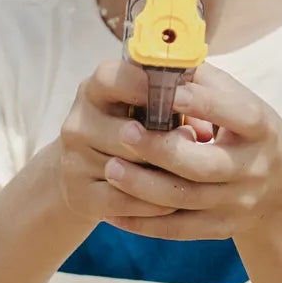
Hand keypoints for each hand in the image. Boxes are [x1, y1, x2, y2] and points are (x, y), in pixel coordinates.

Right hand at [56, 58, 192, 229]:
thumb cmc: (127, 131)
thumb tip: (207, 130)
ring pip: (128, 170)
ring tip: (194, 178)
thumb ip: (173, 108)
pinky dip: (151, 205)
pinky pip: (123, 200)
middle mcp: (78, 123)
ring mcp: (74, 160)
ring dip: (163, 176)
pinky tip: (173, 204)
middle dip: (166, 141)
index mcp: (93, 91)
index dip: (144, 86)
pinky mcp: (79, 195)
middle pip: (127, 133)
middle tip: (197, 145)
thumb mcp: (141, 110)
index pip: (111, 78)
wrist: (81, 175)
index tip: (177, 95)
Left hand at [97, 62, 281, 241]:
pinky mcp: (219, 228)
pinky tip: (113, 211)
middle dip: (161, 150)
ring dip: (143, 186)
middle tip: (124, 132)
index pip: (237, 115)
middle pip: (204, 165)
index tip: (166, 91)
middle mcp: (252, 169)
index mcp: (260, 130)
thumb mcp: (242, 104)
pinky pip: (177, 229)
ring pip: (184, 200)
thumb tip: (161, 57)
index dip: (202, 103)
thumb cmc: (248, 134)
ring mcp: (236, 203)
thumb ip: (205, 83)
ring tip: (111, 168)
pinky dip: (143, 223)